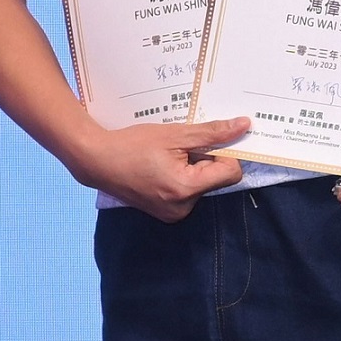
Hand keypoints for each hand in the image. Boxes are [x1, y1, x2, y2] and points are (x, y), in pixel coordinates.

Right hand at [70, 115, 253, 222]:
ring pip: (202, 185)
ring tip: (167, 155)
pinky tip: (162, 165)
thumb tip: (243, 126)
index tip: (208, 139)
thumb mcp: (175, 134)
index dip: (225, 153)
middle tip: (181, 145)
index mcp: (186, 189)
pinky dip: (182, 176)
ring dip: (193, 167)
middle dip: (206, 159)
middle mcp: (182, 207)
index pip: (230, 173)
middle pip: (216, 179)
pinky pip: (187, 192)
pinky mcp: (165, 213)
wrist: (96, 160)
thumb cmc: (132, 145)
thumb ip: (212, 133)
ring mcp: (173, 213)